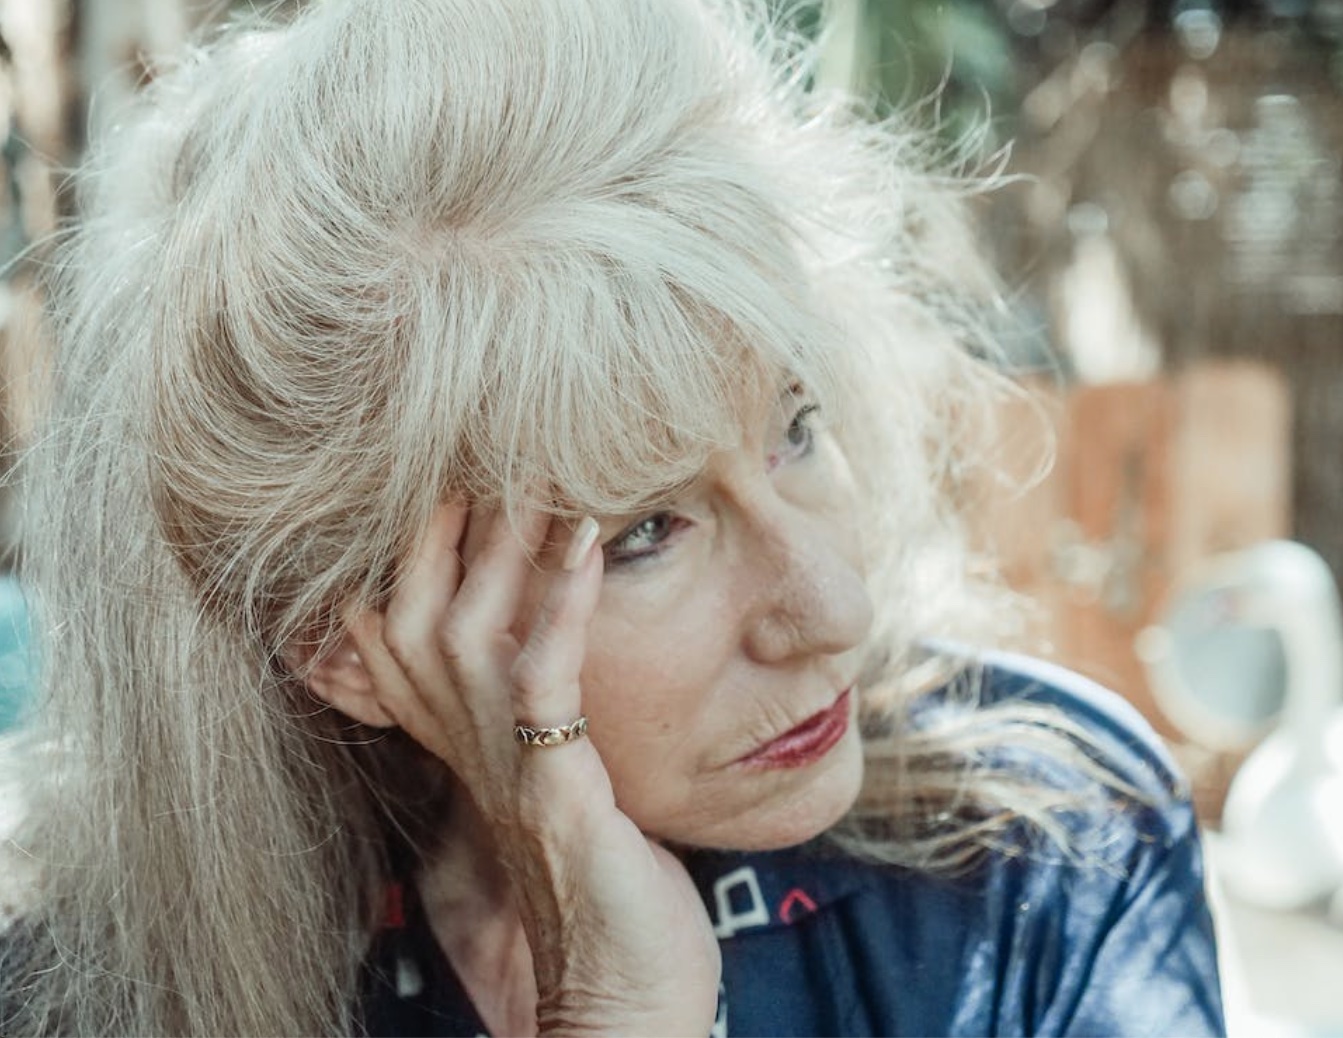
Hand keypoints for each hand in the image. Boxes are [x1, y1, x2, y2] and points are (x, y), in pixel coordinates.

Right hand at [349, 504, 720, 1035]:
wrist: (616, 995)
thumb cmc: (603, 882)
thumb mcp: (557, 778)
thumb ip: (541, 707)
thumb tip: (565, 629)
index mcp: (461, 736)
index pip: (404, 617)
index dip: (420, 540)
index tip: (459, 461)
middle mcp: (461, 744)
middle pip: (420, 608)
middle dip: (450, 521)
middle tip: (495, 439)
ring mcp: (503, 767)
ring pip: (472, 629)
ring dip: (509, 545)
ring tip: (546, 470)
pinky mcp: (555, 791)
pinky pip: (544, 679)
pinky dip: (564, 608)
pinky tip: (590, 546)